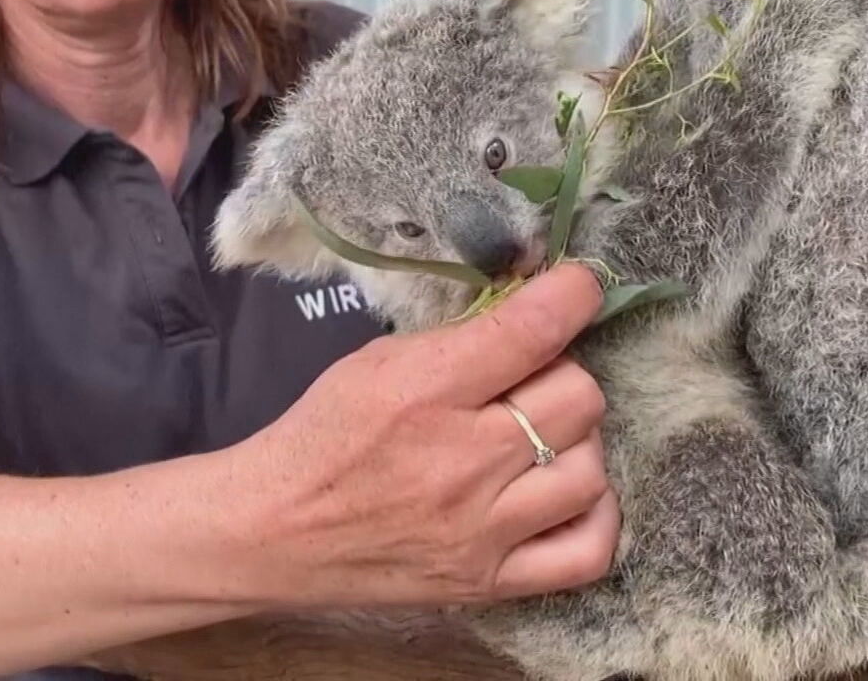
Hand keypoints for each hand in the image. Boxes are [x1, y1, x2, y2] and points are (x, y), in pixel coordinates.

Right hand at [235, 263, 617, 609]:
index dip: (574, 296)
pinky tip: (565, 493)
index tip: (581, 286)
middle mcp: (461, 462)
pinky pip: (588, 552)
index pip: (532, 332)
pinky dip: (594, 516)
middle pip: (578, 398)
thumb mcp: (375, 362)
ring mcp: (481, 530)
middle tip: (531, 381)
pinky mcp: (489, 582)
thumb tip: (533, 305)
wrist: (274, 530)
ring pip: (590, 470)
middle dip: (563, 375)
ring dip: (576, 444)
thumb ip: (456, 339)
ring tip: (542, 439)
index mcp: (424, 391)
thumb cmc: (324, 435)